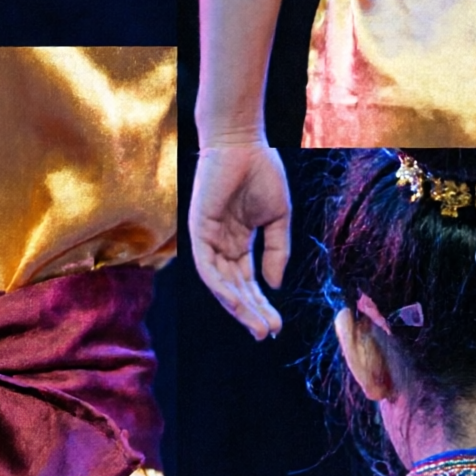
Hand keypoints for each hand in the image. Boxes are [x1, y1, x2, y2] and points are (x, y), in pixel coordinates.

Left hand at [191, 143, 291, 339]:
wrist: (244, 142)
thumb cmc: (261, 171)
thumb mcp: (277, 218)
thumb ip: (277, 251)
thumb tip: (275, 286)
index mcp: (238, 243)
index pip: (248, 282)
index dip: (261, 305)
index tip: (277, 326)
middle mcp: (220, 246)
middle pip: (235, 288)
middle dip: (251, 312)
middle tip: (267, 333)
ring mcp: (207, 239)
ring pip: (221, 284)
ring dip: (239, 306)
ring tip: (258, 325)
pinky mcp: (197, 230)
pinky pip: (207, 267)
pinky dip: (221, 286)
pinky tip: (237, 302)